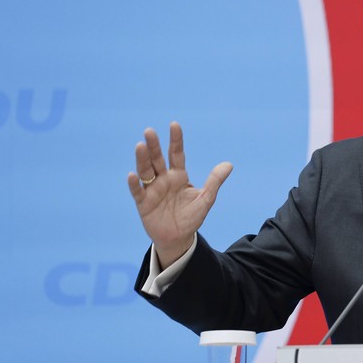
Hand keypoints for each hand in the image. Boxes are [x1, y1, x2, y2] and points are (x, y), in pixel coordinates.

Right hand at [126, 122, 232, 267]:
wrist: (179, 238)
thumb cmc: (191, 217)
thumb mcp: (206, 199)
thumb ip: (214, 181)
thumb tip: (229, 164)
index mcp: (179, 176)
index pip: (176, 154)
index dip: (175, 140)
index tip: (174, 125)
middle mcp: (163, 179)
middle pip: (157, 159)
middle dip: (154, 146)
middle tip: (149, 131)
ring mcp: (152, 190)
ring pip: (145, 171)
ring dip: (142, 159)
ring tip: (140, 146)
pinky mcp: (144, 203)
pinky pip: (138, 192)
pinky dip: (135, 184)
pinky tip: (133, 175)